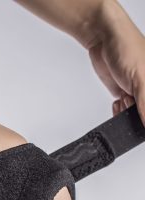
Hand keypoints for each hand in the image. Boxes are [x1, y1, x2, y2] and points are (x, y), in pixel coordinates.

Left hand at [86, 3, 144, 122]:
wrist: (103, 39)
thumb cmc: (127, 48)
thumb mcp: (140, 79)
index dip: (144, 115)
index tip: (136, 106)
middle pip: (142, 114)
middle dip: (135, 112)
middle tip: (129, 99)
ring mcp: (137, 91)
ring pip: (132, 114)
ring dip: (125, 111)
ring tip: (123, 97)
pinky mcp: (123, 92)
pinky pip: (122, 109)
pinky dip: (118, 109)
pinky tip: (117, 101)